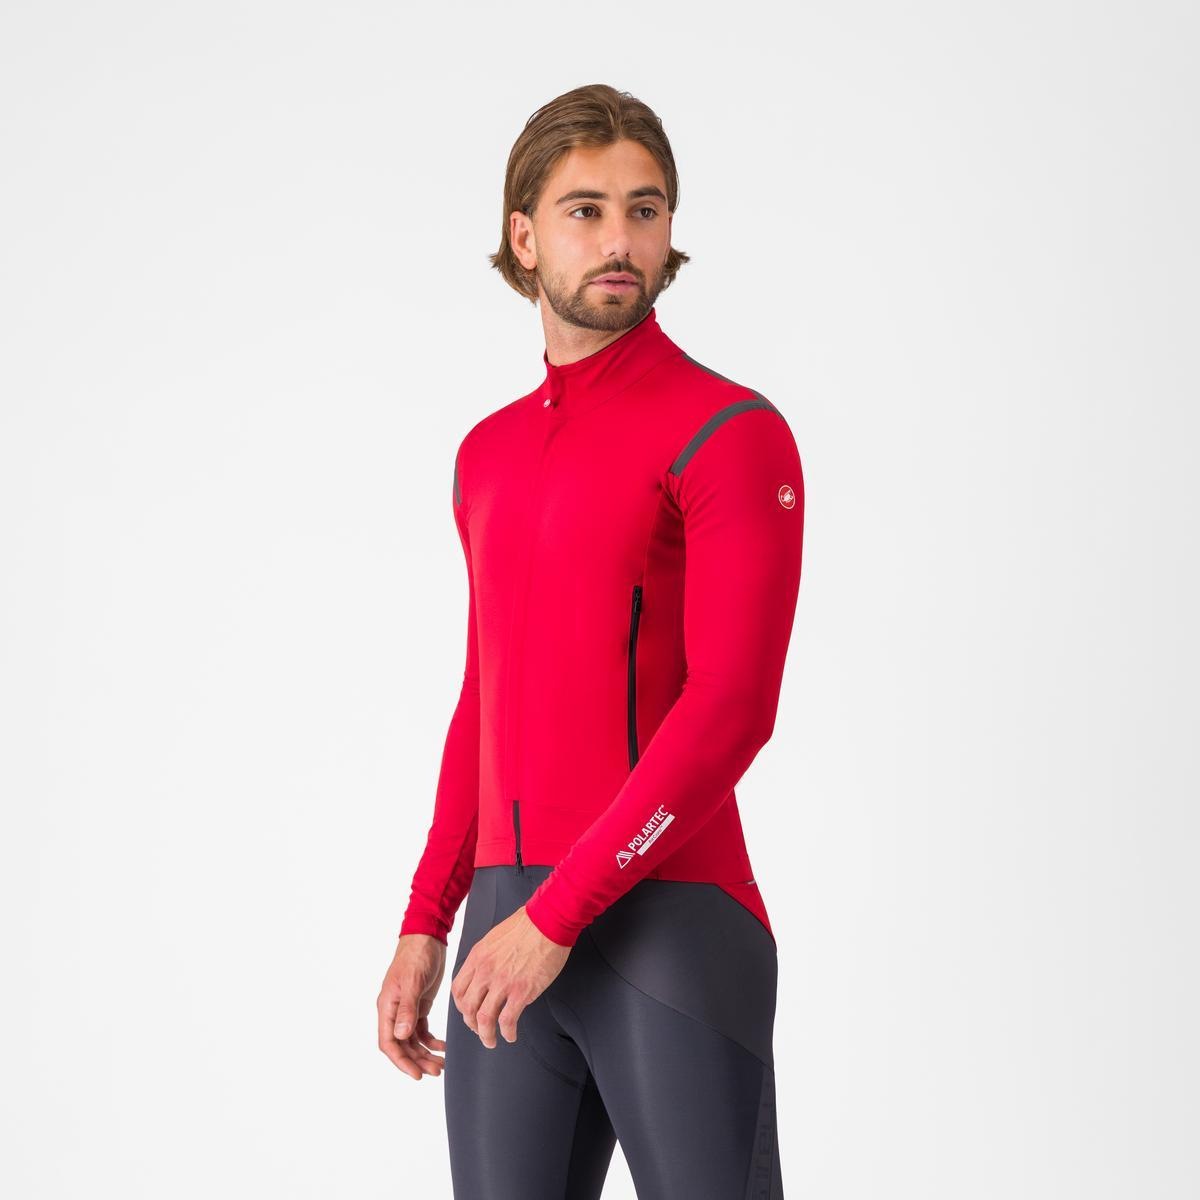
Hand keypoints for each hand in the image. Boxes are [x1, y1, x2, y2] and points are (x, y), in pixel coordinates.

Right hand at [377, 933, 447, 1080]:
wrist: (427, 936)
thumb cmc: (416, 955)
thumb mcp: (412, 981)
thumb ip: (407, 1008)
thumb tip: (400, 1035)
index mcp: (387, 1006)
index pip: (388, 1042)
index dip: (401, 1061)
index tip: (417, 1074)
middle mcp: (394, 1011)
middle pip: (402, 1046)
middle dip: (417, 1061)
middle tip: (437, 1070)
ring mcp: (407, 1009)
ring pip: (412, 1041)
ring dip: (425, 1054)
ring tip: (441, 1064)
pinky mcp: (419, 1005)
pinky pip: (422, 1030)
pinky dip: (431, 1041)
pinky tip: (443, 1046)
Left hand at [451, 904, 569, 1048]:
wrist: (548, 921)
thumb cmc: (527, 925)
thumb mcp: (495, 938)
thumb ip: (487, 958)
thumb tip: (486, 973)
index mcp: (477, 958)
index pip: (458, 990)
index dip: (462, 1006)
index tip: (469, 1012)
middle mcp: (485, 972)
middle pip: (468, 1008)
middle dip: (471, 1024)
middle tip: (479, 1030)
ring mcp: (502, 983)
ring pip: (484, 1019)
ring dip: (486, 1035)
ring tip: (491, 1041)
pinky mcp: (521, 991)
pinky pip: (507, 1020)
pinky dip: (507, 1032)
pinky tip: (511, 1035)